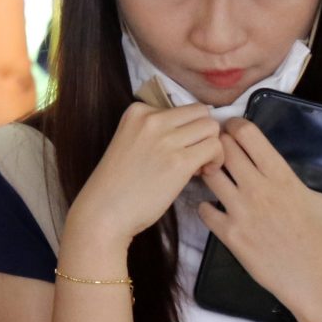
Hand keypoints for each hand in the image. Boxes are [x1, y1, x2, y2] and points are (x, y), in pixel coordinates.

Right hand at [72, 101, 222, 247]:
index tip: (177, 150)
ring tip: (198, 166)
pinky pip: (215, 148)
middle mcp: (152, 119)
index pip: (180, 109)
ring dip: (212, 146)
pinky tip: (202, 174)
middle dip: (204, 134)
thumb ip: (155, 132)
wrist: (104, 212)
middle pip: (200, 113)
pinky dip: (216, 160)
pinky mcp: (179, 161)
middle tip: (195, 156)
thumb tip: (193, 133)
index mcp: (137, 111)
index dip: (186, 130)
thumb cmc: (117, 185)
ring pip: (211, 127)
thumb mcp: (130, 142)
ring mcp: (166, 139)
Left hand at [198, 120, 321, 321]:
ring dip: (208, 172)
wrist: (313, 280)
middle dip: (218, 144)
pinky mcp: (230, 235)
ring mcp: (241, 212)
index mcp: (282, 176)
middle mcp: (257, 189)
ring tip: (213, 175)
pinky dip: (205, 206)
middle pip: (223, 149)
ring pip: (209, 176)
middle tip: (219, 148)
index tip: (235, 127)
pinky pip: (204, 210)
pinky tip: (214, 208)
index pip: (247, 135)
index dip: (236, 125)